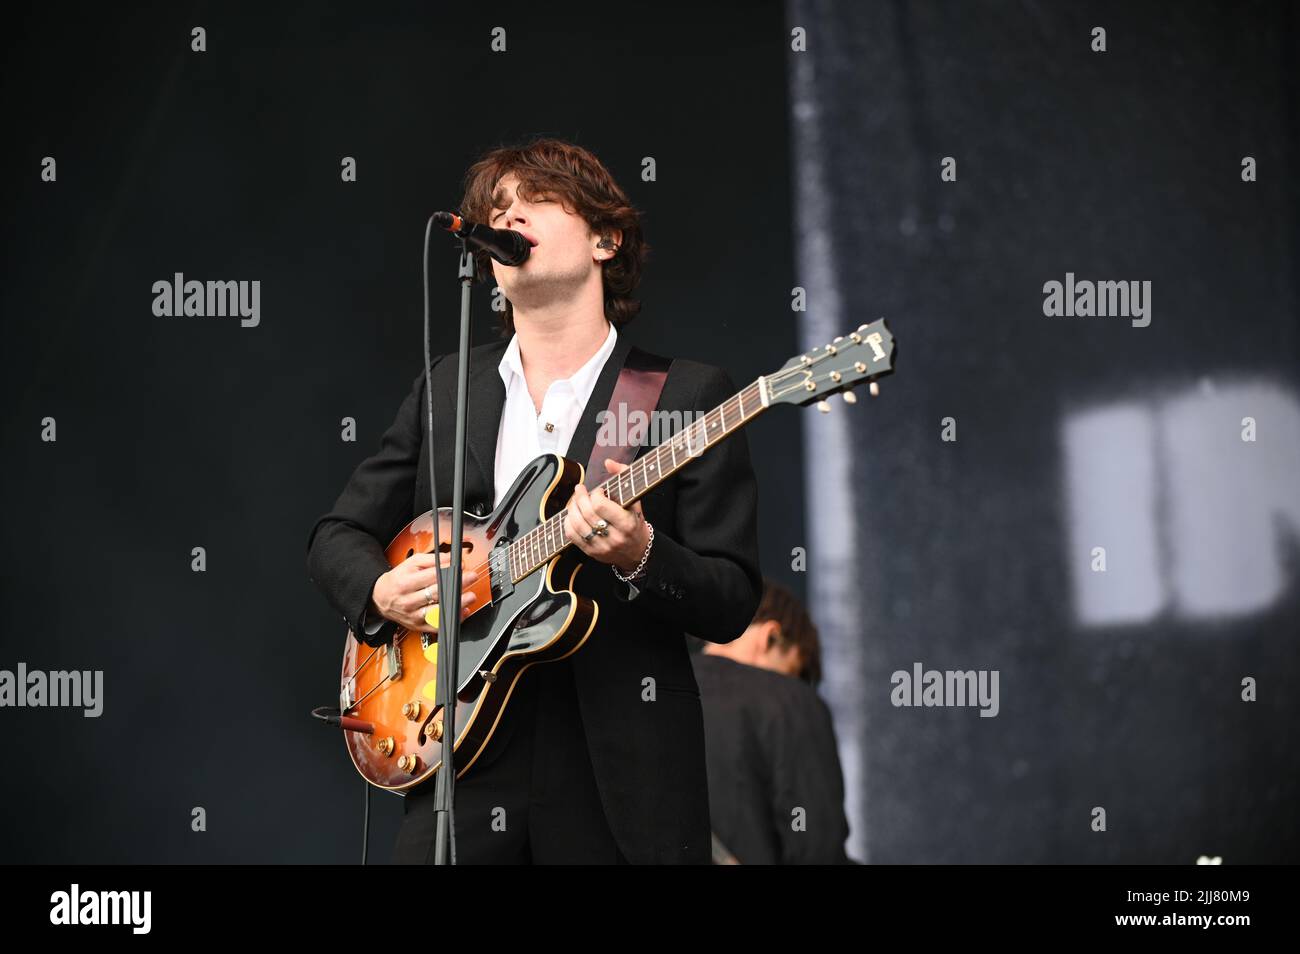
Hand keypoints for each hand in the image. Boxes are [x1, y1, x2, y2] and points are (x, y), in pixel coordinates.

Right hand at [370, 551, 477, 633]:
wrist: (380, 598)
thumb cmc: (398, 579)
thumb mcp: (411, 563)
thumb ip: (432, 559)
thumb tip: (450, 559)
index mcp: (405, 583)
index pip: (431, 576)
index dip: (449, 571)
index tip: (462, 568)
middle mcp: (408, 601)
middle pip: (436, 593)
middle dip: (457, 585)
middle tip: (471, 578)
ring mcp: (413, 615)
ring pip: (438, 611)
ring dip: (456, 604)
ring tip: (469, 596)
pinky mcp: (417, 626)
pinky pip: (437, 625)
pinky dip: (451, 620)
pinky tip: (461, 612)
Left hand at [563, 458, 649, 573]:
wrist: (637, 551)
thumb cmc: (635, 522)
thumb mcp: (635, 500)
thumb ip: (624, 476)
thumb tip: (608, 462)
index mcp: (627, 523)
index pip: (601, 506)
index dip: (596, 494)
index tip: (599, 491)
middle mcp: (614, 537)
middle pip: (588, 514)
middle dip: (580, 497)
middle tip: (579, 490)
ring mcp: (602, 547)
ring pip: (577, 525)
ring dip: (572, 508)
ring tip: (574, 500)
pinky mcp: (592, 552)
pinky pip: (572, 536)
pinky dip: (568, 523)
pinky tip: (572, 515)